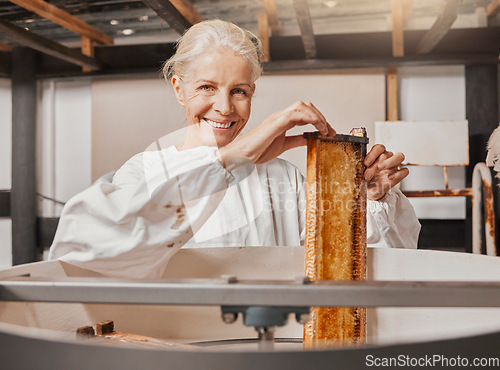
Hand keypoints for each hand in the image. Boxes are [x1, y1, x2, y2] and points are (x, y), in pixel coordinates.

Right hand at [218, 101, 334, 168]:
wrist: (240, 155)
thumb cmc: (255, 151)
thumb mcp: (283, 146)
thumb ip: (296, 140)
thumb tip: (309, 138)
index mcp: (282, 121)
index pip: (304, 113)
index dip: (319, 120)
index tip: (328, 132)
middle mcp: (280, 116)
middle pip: (305, 106)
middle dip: (321, 116)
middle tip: (330, 130)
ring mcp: (278, 118)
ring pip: (302, 106)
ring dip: (317, 116)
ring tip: (325, 129)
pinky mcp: (275, 123)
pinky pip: (296, 114)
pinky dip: (310, 118)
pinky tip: (317, 127)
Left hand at [364, 144, 408, 200]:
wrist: (369, 191)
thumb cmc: (365, 179)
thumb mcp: (360, 173)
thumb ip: (361, 169)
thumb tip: (359, 168)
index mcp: (377, 154)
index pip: (379, 148)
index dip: (372, 154)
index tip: (365, 164)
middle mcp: (387, 158)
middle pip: (388, 153)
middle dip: (377, 163)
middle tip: (368, 174)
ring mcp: (394, 166)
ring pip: (400, 156)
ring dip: (389, 163)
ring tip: (380, 171)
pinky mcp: (399, 175)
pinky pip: (405, 170)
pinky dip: (398, 174)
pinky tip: (389, 178)